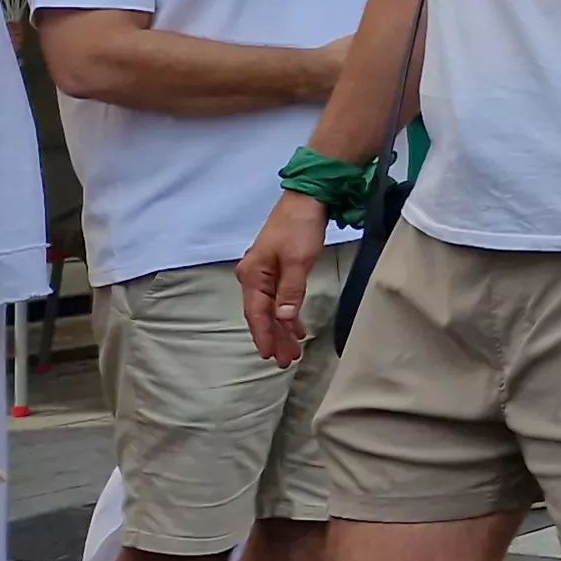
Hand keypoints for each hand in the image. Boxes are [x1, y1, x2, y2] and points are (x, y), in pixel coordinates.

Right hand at [237, 195, 329, 367]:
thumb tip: (284, 318)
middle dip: (275, 337)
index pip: (257, 314)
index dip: (264, 335)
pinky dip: (288, 313)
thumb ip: (291, 290)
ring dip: (283, 328)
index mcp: (253, 276)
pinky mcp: (278, 269)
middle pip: (263, 314)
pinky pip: (280, 298)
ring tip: (294, 350)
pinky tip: (297, 327)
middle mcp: (254, 277)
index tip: (271, 356)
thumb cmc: (300, 228)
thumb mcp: (298, 261)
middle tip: (287, 361)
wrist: (307, 199)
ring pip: (272, 308)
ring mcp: (265, 273)